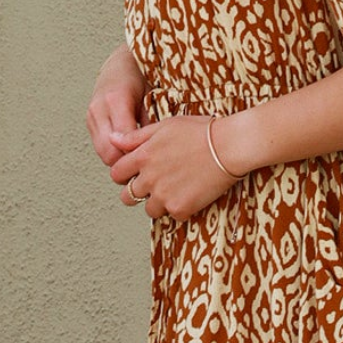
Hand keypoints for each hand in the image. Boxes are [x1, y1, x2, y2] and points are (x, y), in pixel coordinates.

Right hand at [87, 47, 145, 165]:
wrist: (123, 64)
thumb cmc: (143, 76)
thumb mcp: (154, 97)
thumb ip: (152, 123)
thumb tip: (157, 150)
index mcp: (116, 100)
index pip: (123, 142)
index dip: (137, 156)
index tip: (153, 162)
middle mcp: (99, 109)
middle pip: (108, 152)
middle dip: (127, 163)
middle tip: (147, 168)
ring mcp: (92, 116)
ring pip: (102, 153)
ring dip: (120, 160)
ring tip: (139, 160)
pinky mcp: (90, 122)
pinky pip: (100, 147)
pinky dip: (114, 153)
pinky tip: (130, 151)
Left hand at [110, 114, 242, 219]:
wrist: (229, 146)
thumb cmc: (201, 131)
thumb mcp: (165, 125)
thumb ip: (136, 136)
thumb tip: (113, 139)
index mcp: (143, 156)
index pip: (117, 174)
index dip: (125, 175)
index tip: (136, 174)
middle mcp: (149, 178)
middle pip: (128, 196)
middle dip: (137, 192)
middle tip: (154, 185)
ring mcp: (164, 195)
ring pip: (149, 209)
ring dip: (158, 203)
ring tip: (176, 189)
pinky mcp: (181, 208)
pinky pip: (172, 216)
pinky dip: (180, 208)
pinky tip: (191, 194)